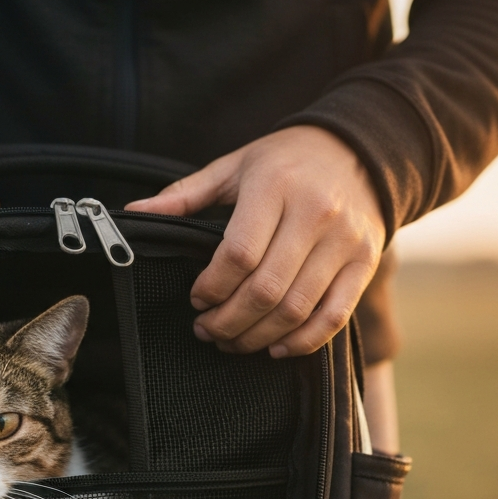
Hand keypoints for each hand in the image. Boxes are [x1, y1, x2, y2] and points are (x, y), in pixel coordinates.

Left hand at [125, 126, 385, 355]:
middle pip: (265, 289)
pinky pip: (334, 316)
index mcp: (275, 186)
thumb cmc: (287, 161)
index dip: (212, 286)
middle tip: (206, 330)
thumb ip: (184, 194)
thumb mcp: (234, 166)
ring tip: (232, 341)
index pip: (238, 254)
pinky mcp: (363, 264)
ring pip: (296, 309)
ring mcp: (344, 242)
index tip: (197, 299)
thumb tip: (134, 214)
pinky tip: (275, 348)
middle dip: (228, 321)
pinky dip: (302, 341)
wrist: (362, 150)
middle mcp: (314, 214)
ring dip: (257, 337)